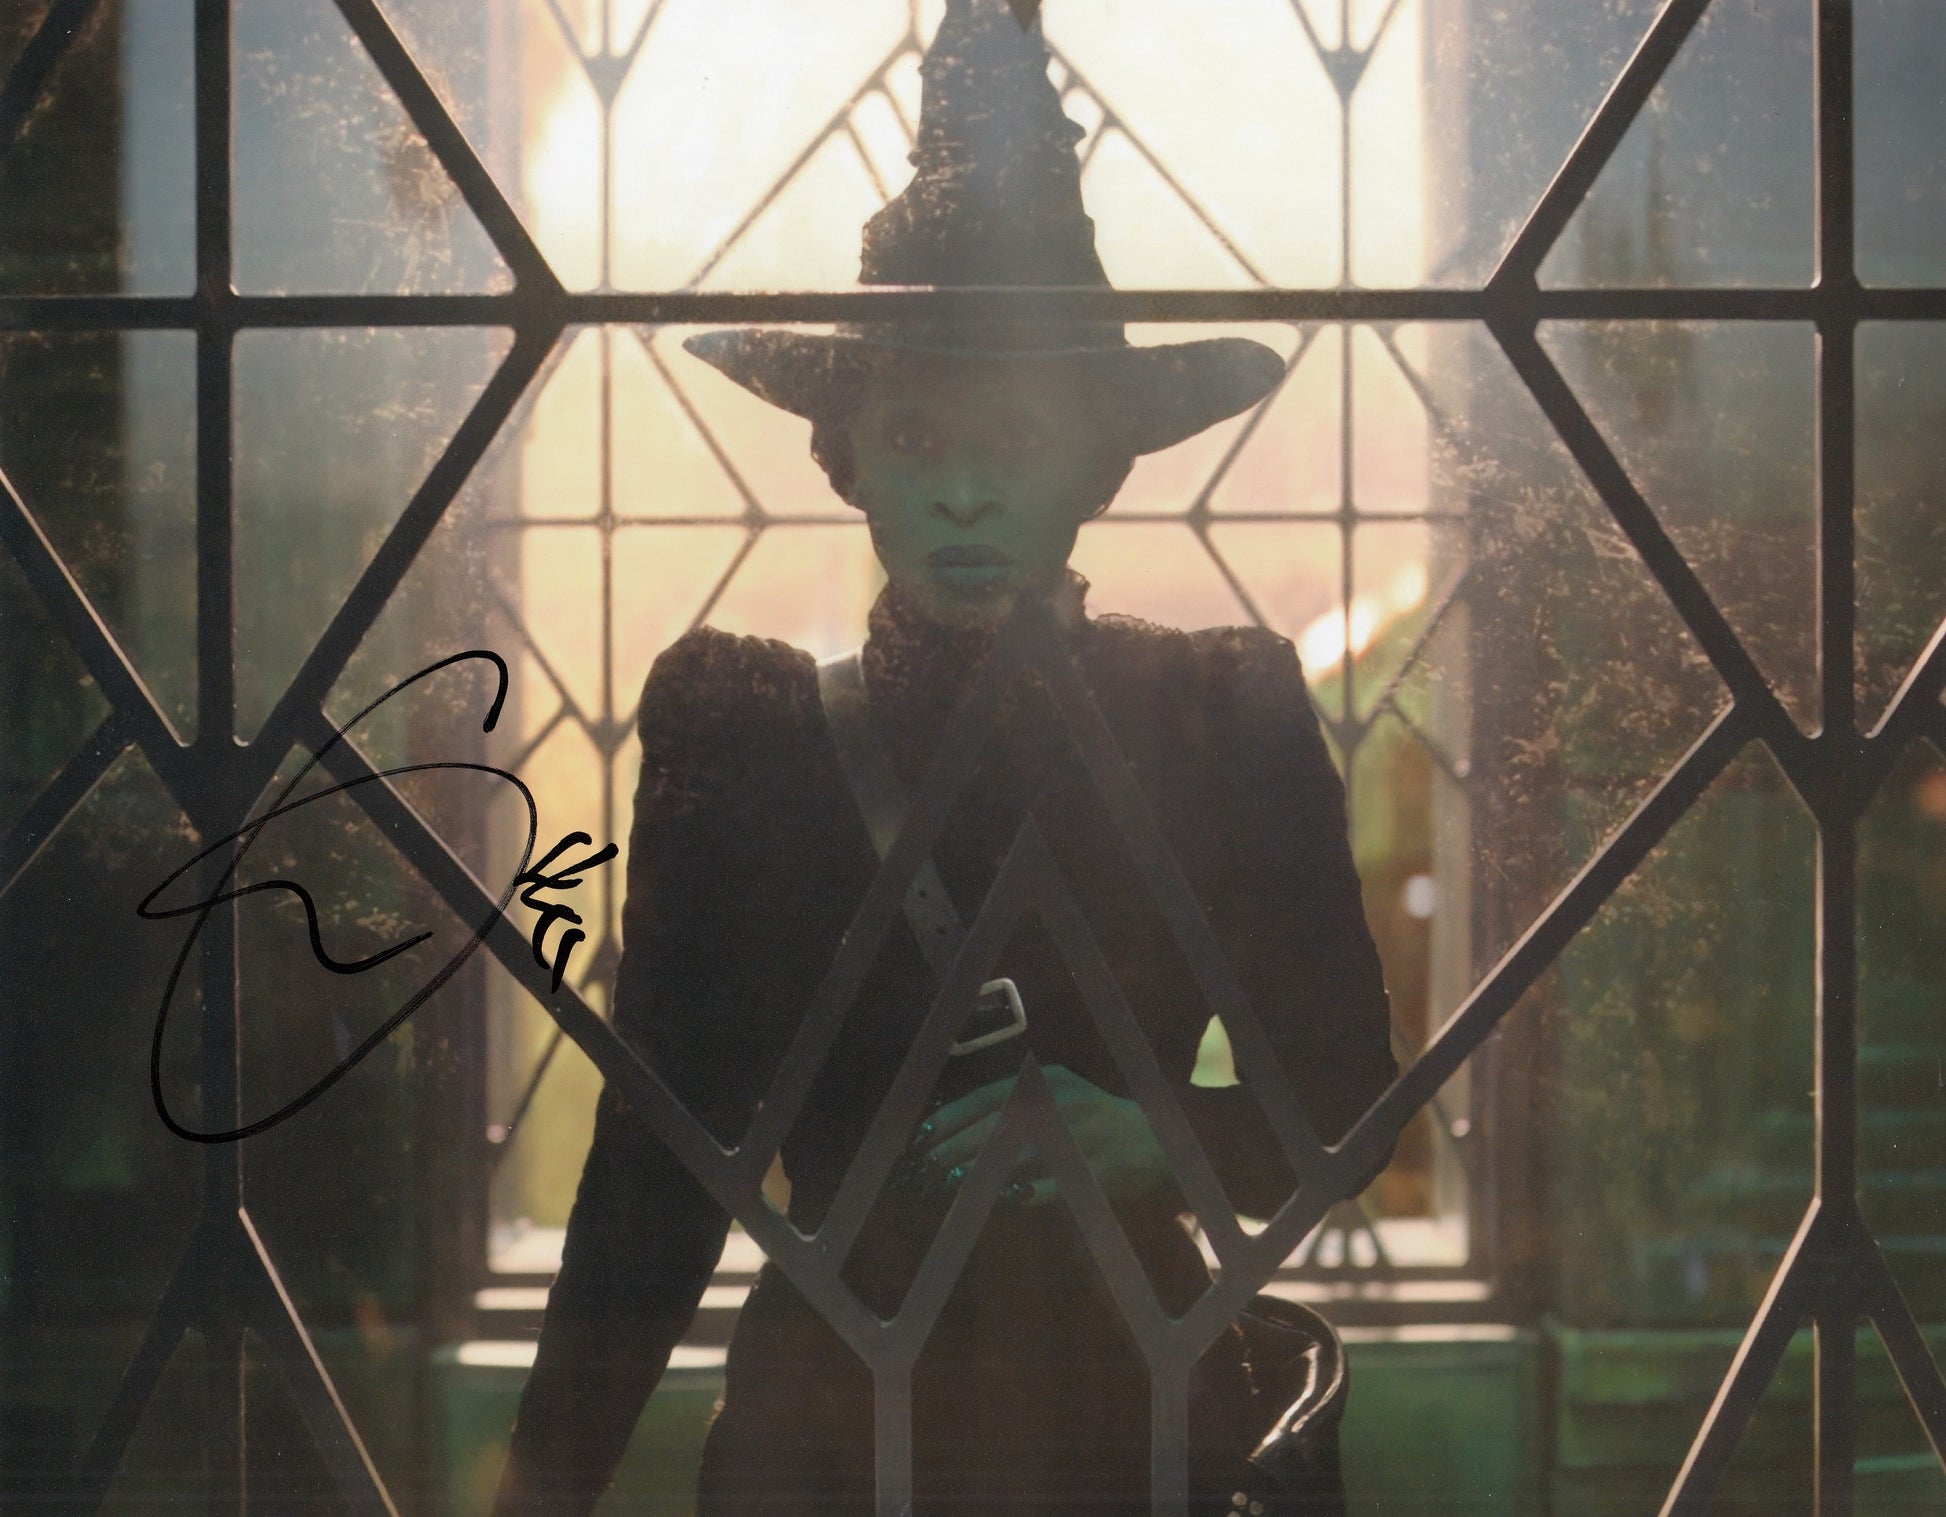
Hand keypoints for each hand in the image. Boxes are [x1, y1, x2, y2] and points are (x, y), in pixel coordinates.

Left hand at [902, 1065, 1171, 1205]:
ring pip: (1017, 1154)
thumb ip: (1018, 1101)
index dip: (953, 1116)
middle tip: (924, 1167)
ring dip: (979, 1170)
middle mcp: (1060, 1104)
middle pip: (995, 1126)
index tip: (921, 1134)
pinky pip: (1052, 1185)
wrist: (1159, 1139)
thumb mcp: (1059, 1094)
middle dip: (954, 1147)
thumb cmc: (1097, 1118)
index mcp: (1048, 1082)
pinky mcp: (1095, 1172)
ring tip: (948, 1183)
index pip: (989, 1097)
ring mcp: (1079, 1138)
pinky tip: (1000, 1199)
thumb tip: (959, 1123)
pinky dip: (1024, 1194)